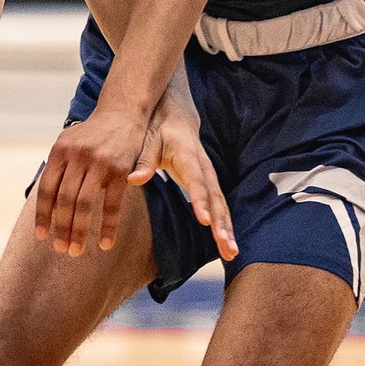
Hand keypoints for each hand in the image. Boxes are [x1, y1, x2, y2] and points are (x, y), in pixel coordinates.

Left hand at [32, 108, 147, 255]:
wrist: (123, 112)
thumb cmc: (93, 134)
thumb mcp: (69, 142)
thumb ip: (58, 168)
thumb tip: (45, 204)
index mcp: (60, 150)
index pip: (46, 189)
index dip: (42, 215)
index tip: (40, 236)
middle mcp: (77, 156)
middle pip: (64, 200)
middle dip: (61, 228)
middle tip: (60, 249)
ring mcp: (99, 162)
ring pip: (84, 204)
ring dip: (79, 231)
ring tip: (75, 250)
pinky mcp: (120, 170)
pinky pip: (111, 204)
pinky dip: (108, 226)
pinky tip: (104, 243)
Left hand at [138, 92, 235, 259]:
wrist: (174, 112)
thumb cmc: (157, 127)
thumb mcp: (147, 139)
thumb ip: (143, 160)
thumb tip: (133, 180)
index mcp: (188, 156)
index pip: (196, 181)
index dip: (200, 200)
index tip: (204, 220)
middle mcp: (203, 167)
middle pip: (215, 198)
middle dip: (221, 223)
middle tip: (225, 245)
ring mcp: (209, 176)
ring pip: (221, 204)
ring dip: (226, 228)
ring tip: (231, 253)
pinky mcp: (209, 183)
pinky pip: (219, 206)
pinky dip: (225, 226)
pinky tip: (227, 247)